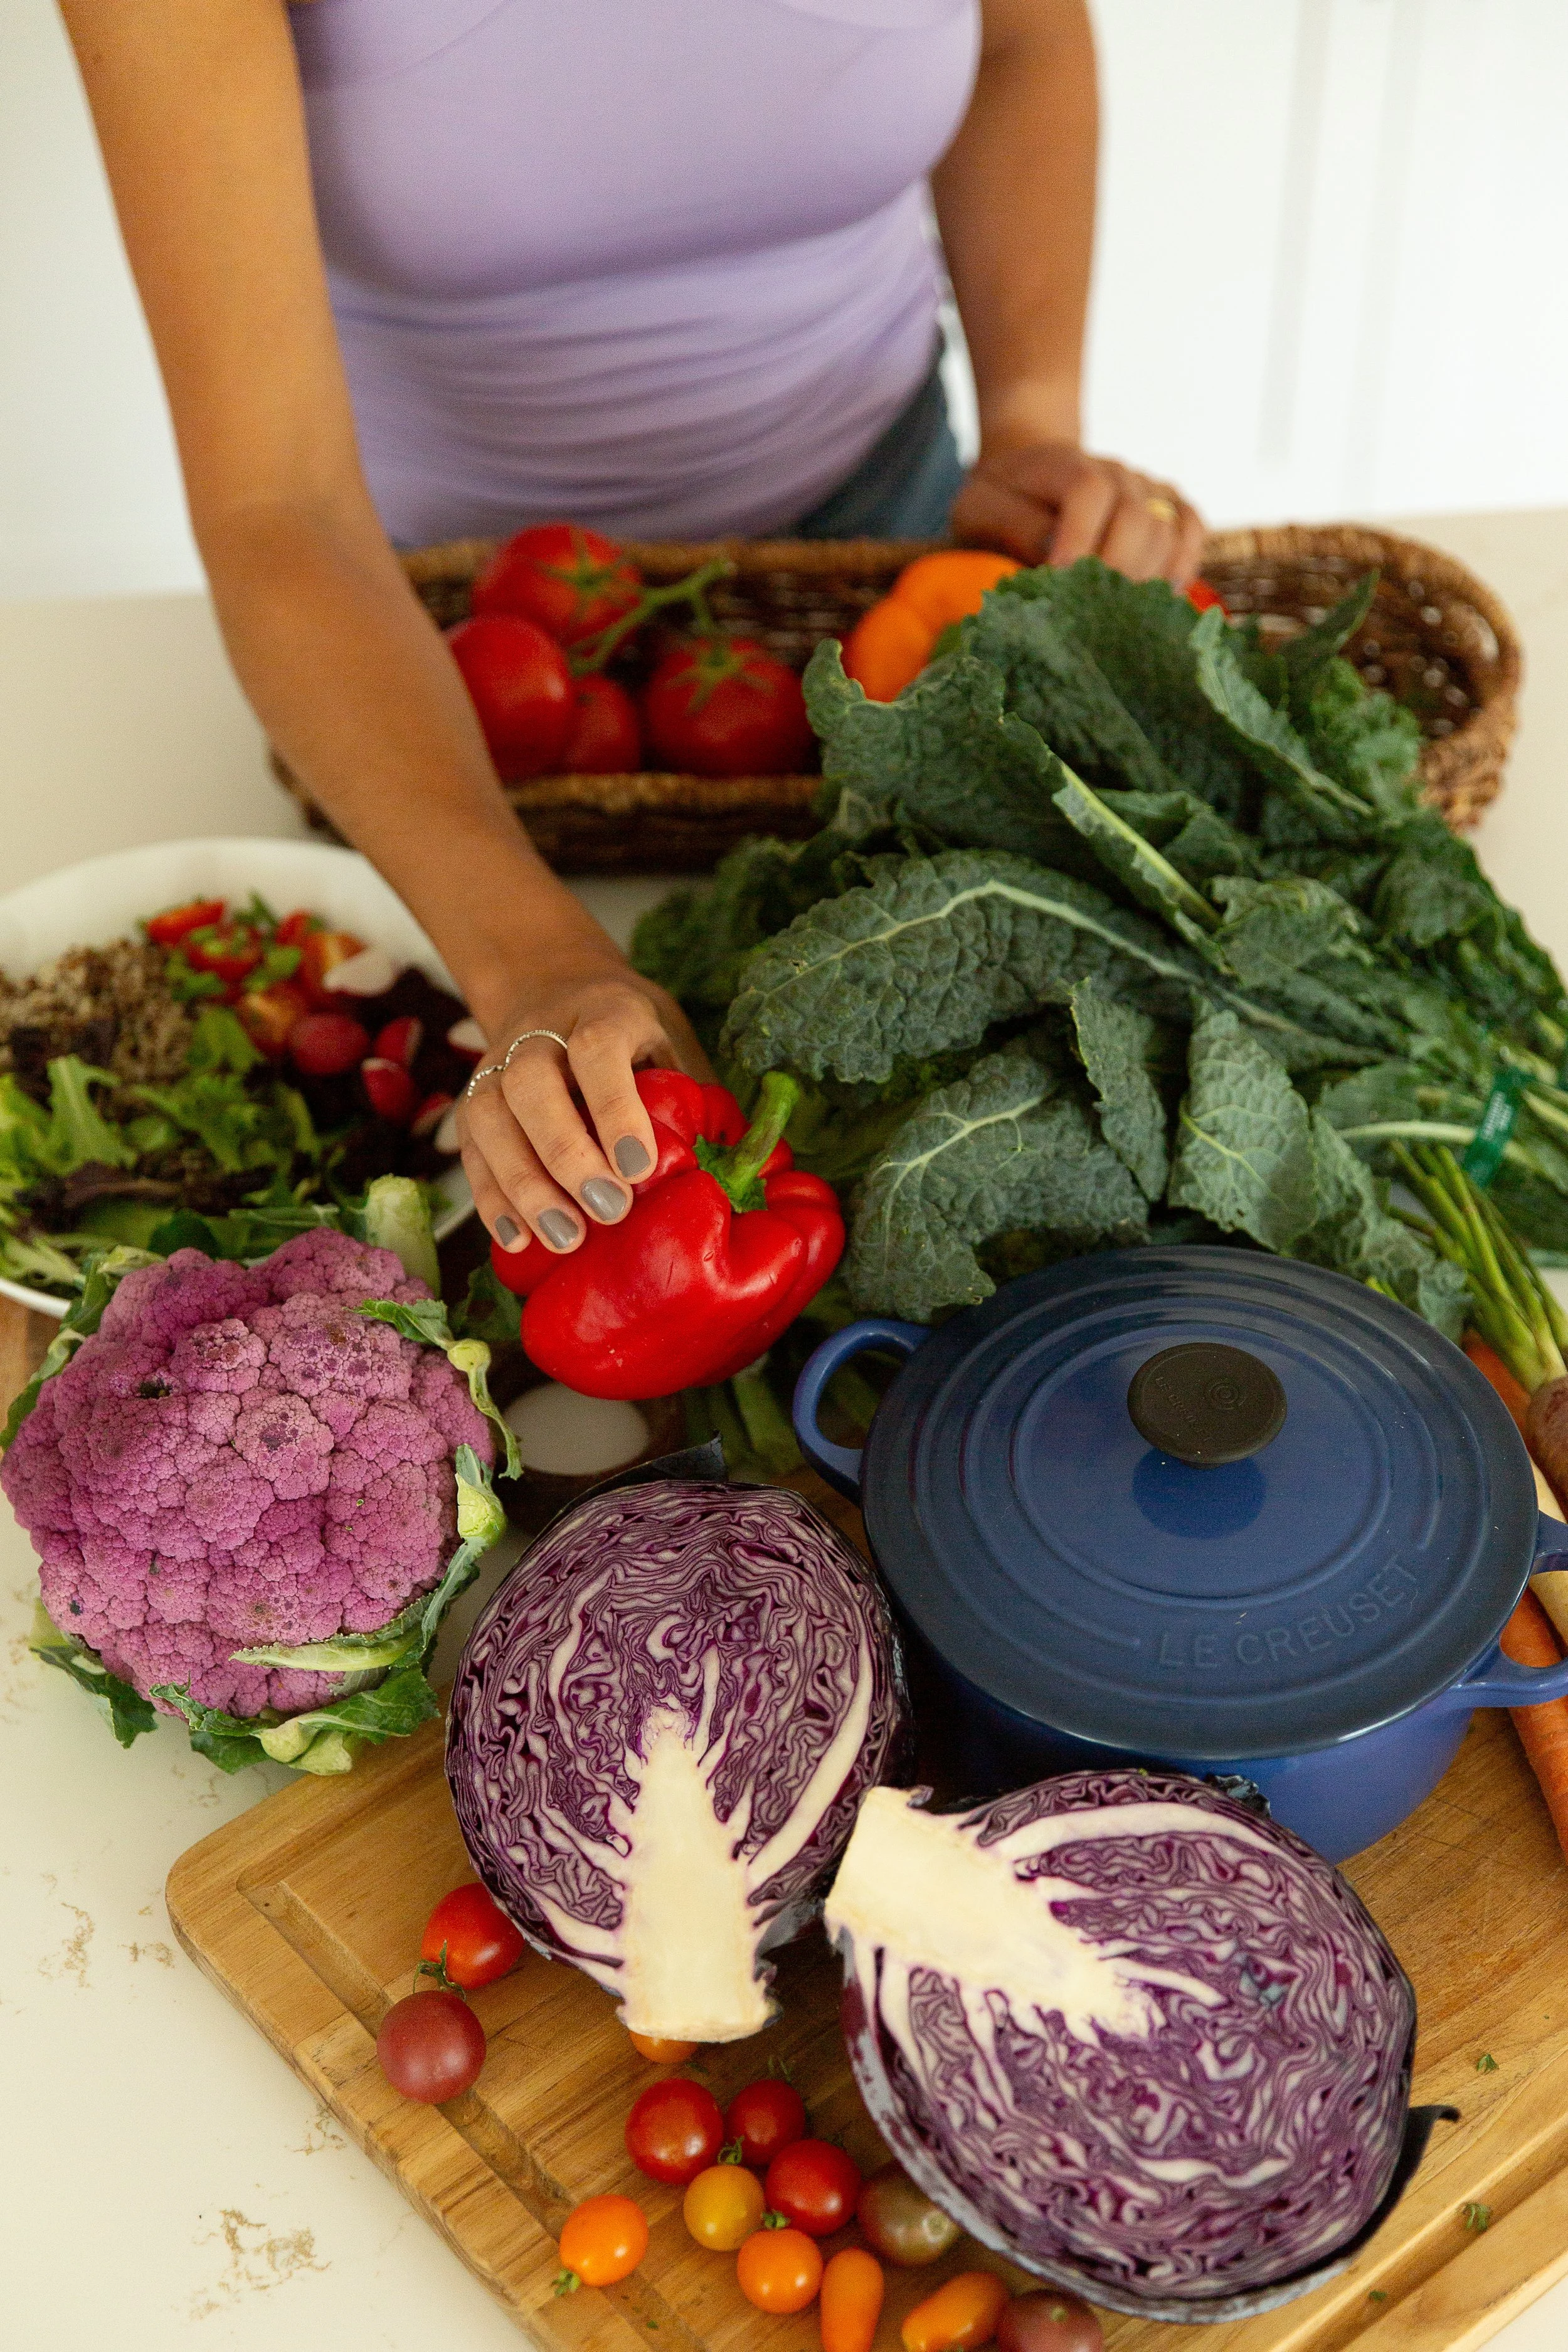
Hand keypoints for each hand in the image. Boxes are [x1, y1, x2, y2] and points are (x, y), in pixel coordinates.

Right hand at [457, 954, 709, 1257]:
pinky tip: (517, 1238)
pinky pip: (471, 1149)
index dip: (616, 1109)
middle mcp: (540, 1030)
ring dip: (524, 1184)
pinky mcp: (473, 1099)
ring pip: (490, 1119)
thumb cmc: (634, 1033)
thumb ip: (696, 1095)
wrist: (555, 985)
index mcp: (604, 1009)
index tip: (639, 1170)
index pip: (599, 1049)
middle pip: (531, 1084)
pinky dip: (490, 1197)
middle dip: (566, 1154)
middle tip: (608, 1212)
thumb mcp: (673, 1042)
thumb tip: (745, 1169)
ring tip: (565, 1238)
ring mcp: (497, 1063)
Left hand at [951, 442, 1204, 586]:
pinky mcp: (1167, 506)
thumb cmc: (1000, 499)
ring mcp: (1147, 487)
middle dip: (1114, 571)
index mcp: (1067, 464)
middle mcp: (1116, 471)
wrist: (1029, 472)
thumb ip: (1015, 529)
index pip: (1090, 493)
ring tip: (1115, 610)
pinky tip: (1157, 594)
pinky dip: (1182, 564)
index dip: (1079, 539)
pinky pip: (1191, 530)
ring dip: (1145, 577)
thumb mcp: (982, 508)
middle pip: (1138, 519)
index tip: (1059, 579)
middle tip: (1088, 609)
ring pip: (1168, 530)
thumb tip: (1056, 565)